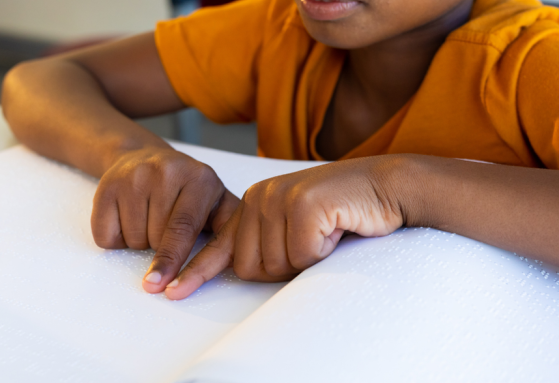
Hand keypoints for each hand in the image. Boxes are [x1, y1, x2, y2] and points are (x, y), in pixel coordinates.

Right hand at [90, 147, 239, 292]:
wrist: (143, 157)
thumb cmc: (186, 188)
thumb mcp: (216, 199)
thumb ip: (230, 227)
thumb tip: (238, 259)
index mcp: (199, 178)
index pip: (183, 228)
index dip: (173, 260)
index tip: (164, 286)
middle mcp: (165, 171)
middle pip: (156, 239)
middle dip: (162, 248)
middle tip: (166, 225)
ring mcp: (133, 176)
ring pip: (132, 239)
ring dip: (140, 242)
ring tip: (149, 217)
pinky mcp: (106, 186)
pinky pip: (106, 235)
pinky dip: (116, 238)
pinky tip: (128, 216)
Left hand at [163, 156, 413, 299]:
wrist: (385, 187)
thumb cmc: (344, 212)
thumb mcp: (296, 227)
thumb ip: (268, 242)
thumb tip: (244, 271)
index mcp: (253, 204)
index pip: (219, 246)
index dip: (196, 272)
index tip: (173, 292)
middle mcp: (259, 198)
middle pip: (250, 268)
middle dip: (283, 269)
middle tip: (312, 245)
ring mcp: (279, 197)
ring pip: (276, 265)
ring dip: (307, 260)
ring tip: (326, 232)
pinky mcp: (303, 204)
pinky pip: (302, 256)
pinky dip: (324, 251)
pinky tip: (336, 227)